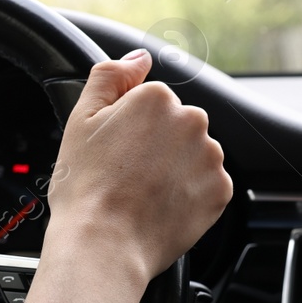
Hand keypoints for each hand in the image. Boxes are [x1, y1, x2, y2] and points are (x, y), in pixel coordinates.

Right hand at [10, 49, 230, 302]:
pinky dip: (188, 194)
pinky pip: (206, 184)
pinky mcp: (220, 191)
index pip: (149, 103)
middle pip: (175, 126)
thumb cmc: (86, 188)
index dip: (128, 128)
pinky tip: (161, 206)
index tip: (115, 151)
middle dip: (156, 145)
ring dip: (174, 168)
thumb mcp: (80, 119)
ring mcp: (209, 157)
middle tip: (126, 174)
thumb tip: (138, 58)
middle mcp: (192, 121)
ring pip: (192, 154)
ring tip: (143, 193)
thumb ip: (110, 76)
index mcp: (156, 98)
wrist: (104, 244)